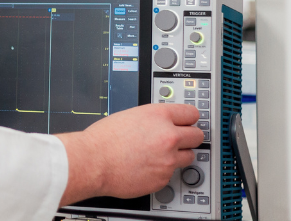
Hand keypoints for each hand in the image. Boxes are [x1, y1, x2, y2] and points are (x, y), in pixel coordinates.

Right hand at [56, 103, 203, 206]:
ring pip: (189, 156)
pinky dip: (162, 171)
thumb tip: (161, 124)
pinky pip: (171, 174)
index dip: (189, 118)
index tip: (189, 121)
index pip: (191, 113)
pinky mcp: (164, 178)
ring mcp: (168, 159)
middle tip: (182, 139)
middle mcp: (168, 136)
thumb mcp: (130, 116)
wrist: (93, 162)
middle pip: (197, 135)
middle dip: (190, 137)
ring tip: (161, 155)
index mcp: (159, 116)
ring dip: (179, 155)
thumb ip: (152, 119)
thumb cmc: (104, 139)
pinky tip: (146, 167)